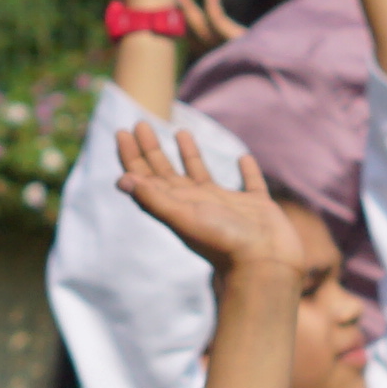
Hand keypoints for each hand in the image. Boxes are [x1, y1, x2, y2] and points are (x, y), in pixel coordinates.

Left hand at [113, 123, 304, 280]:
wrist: (265, 264)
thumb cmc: (223, 241)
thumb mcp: (183, 217)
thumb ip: (154, 199)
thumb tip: (121, 181)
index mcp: (178, 206)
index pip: (147, 178)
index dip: (132, 158)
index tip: (121, 131)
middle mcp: (198, 204)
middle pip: (167, 172)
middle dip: (152, 149)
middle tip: (141, 123)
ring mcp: (226, 205)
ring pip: (202, 173)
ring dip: (189, 154)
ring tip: (180, 131)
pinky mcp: (255, 205)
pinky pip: (249, 182)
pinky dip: (246, 170)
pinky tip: (243, 159)